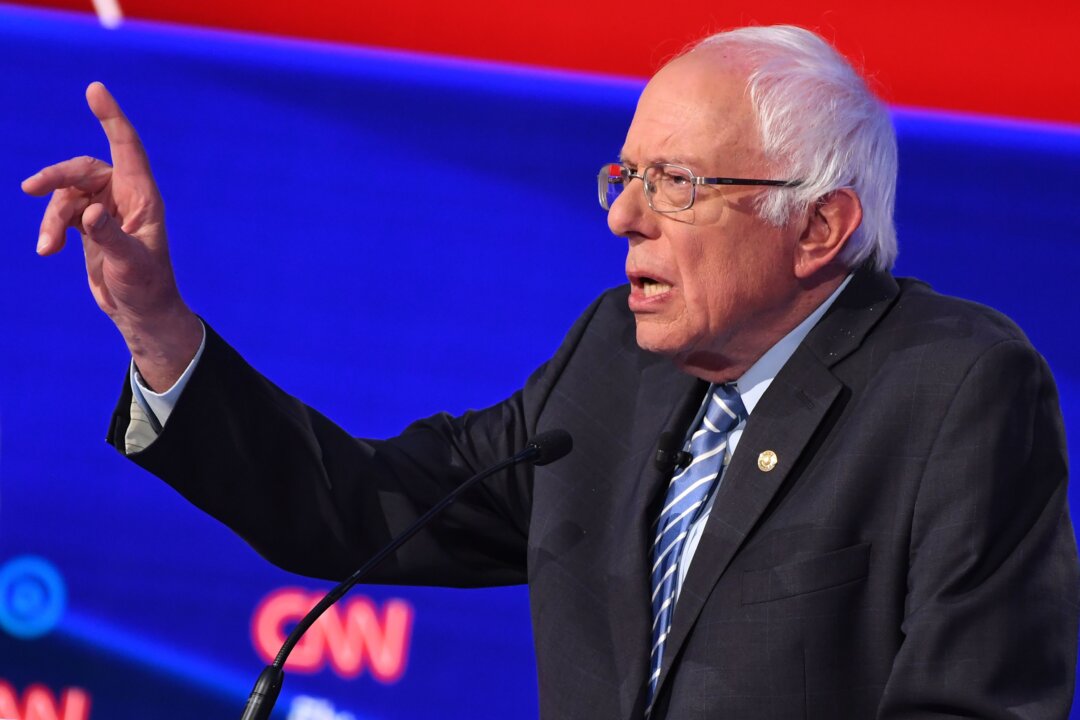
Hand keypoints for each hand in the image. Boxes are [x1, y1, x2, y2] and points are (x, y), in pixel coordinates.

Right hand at [22, 82, 201, 390]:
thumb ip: (110, 238)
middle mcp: (126, 198)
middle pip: (84, 169)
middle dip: (56, 177)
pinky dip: (50, 228)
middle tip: (30, 188)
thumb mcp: (130, 266)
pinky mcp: (90, 226)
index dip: (112, 118)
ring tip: (45, 248)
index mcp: (144, 198)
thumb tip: (89, 213)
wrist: (141, 314)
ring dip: (50, 217)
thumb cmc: (147, 289)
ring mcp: (106, 210)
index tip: (95, 89)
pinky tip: (48, 250)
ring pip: (67, 194)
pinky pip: (61, 213)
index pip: (127, 148)